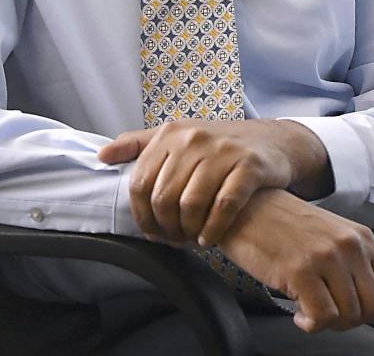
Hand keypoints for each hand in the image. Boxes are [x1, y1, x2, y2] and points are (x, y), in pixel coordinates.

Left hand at [97, 118, 332, 246]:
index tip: (152, 231)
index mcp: (170, 133)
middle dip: (165, 228)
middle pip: (163, 198)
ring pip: (191, 204)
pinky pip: (224, 205)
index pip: (140, 183)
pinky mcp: (248, 166)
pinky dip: (213, 228)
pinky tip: (210, 237)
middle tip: (174, 240)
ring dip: (188, 232)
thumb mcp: (177, 137)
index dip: (142, 215)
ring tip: (192, 239)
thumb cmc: (218, 145)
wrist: (272, 141)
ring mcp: (222, 151)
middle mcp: (194, 138)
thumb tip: (101, 155)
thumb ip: (138, 145)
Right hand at [218, 188, 373, 333]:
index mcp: (361, 236)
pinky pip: (323, 318)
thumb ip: (352, 260)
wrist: (242, 207)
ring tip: (307, 308)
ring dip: (327, 322)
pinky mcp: (301, 270)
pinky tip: (297, 312)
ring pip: (349, 316)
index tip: (346, 306)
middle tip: (323, 310)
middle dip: (347, 320)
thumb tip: (366, 304)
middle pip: (371, 309)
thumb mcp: (329, 234)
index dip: (369, 309)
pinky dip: (310, 324)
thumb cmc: (282, 225)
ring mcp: (325, 256)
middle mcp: (349, 244)